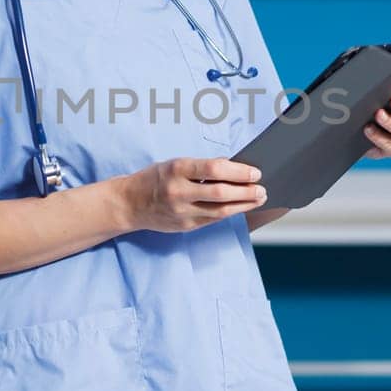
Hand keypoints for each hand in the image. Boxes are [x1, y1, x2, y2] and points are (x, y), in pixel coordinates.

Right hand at [121, 156, 266, 233]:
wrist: (128, 203)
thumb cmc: (154, 178)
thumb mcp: (174, 164)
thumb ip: (201, 166)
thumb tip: (232, 165)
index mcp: (176, 169)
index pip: (214, 169)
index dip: (239, 172)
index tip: (255, 172)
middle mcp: (179, 191)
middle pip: (221, 193)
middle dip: (246, 191)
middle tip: (262, 188)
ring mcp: (181, 211)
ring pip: (220, 211)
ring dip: (243, 205)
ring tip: (258, 198)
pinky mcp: (184, 226)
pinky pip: (212, 220)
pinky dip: (229, 212)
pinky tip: (240, 207)